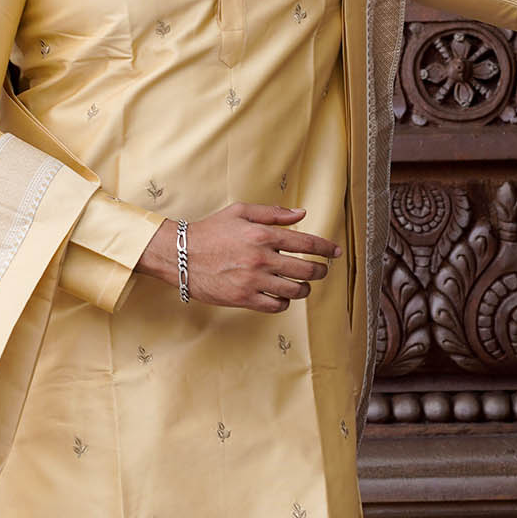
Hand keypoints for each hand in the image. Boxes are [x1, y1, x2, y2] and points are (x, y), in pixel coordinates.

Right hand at [137, 203, 340, 312]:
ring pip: (295, 290)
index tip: (336, 252)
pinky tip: (282, 295)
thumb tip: (301, 214)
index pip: (306, 243)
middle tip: (321, 270)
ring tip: (303, 284)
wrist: (180, 255)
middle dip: (320, 270)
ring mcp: (253, 281)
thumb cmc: (210, 231)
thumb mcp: (240, 212)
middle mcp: (262, 259)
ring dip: (305, 288)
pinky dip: (285, 301)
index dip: (326, 248)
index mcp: (263, 235)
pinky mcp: (244, 298)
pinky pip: (276, 305)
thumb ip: (273, 213)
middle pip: (306, 269)